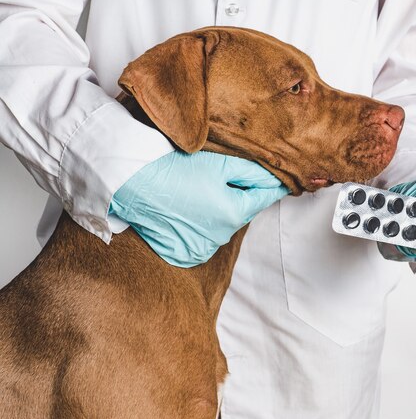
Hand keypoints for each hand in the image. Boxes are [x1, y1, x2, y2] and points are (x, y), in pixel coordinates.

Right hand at [109, 151, 288, 266]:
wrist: (130, 182)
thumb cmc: (175, 167)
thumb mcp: (219, 164)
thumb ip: (252, 172)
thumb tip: (275, 178)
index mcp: (234, 214)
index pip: (265, 198)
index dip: (274, 186)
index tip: (282, 179)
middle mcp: (221, 238)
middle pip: (243, 213)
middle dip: (245, 197)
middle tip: (241, 178)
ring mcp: (202, 248)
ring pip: (225, 226)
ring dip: (224, 212)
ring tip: (208, 192)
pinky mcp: (185, 254)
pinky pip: (205, 238)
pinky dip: (204, 225)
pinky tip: (191, 208)